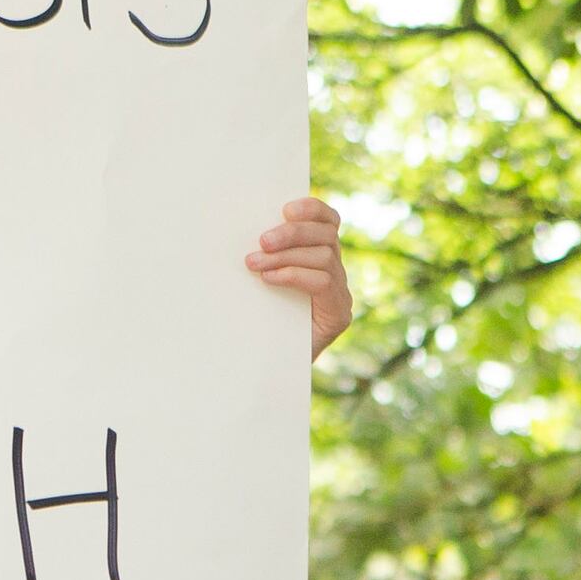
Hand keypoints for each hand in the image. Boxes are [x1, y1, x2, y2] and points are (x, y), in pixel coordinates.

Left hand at [246, 196, 355, 359]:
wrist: (273, 371)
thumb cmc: (261, 322)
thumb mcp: (261, 285)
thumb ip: (266, 258)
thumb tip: (239, 232)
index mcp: (321, 256)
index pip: (328, 222)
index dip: (312, 209)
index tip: (285, 208)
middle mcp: (336, 272)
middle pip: (326, 235)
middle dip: (292, 234)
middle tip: (261, 241)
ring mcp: (341, 293)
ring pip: (325, 256)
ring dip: (287, 255)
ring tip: (254, 263)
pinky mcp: (339, 314)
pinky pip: (323, 282)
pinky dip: (294, 275)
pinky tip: (269, 279)